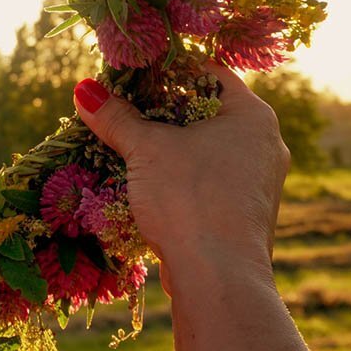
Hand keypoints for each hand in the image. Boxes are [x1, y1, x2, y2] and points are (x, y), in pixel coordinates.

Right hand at [73, 64, 288, 288]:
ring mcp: (259, 183)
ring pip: (208, 151)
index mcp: (253, 117)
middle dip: (164, 113)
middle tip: (125, 109)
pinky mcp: (245, 215)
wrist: (218, 279)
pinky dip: (182, 179)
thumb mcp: (146, 150)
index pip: (210, 74)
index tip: (134, 75)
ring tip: (131, 147)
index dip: (170, 71)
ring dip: (171, 149)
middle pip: (208, 113)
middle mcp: (265, 145)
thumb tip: (85, 90)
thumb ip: (116, 118)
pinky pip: (210, 182)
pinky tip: (150, 185)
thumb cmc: (189, 199)